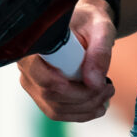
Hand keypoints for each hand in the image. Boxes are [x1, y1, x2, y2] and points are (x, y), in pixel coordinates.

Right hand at [17, 0, 117, 121]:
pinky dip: (81, 114)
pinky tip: (98, 106)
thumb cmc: (89, 22)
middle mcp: (27, 67)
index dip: (68, 87)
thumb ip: (99, 52)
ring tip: (107, 94)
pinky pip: (58, 113)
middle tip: (109, 88)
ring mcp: (32, 83)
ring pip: (55, 109)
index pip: (42, 76)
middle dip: (84, 98)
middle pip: (50, 95)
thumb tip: (95, 84)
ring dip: (85, 108)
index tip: (98, 85)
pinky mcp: (42, 94)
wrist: (85, 25)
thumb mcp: (100, 29)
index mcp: (34, 46)